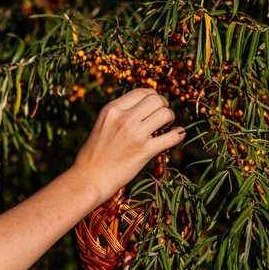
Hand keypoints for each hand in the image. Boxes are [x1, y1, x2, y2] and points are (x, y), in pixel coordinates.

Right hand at [72, 88, 185, 203]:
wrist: (89, 178)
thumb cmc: (94, 153)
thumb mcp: (102, 124)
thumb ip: (119, 113)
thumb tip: (141, 107)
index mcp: (112, 109)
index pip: (141, 92)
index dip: (152, 96)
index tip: (154, 105)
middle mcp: (124, 118)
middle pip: (156, 99)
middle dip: (163, 105)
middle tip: (162, 116)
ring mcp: (136, 135)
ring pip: (166, 114)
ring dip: (170, 118)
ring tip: (166, 126)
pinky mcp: (145, 151)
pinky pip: (172, 137)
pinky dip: (179, 134)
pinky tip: (178, 134)